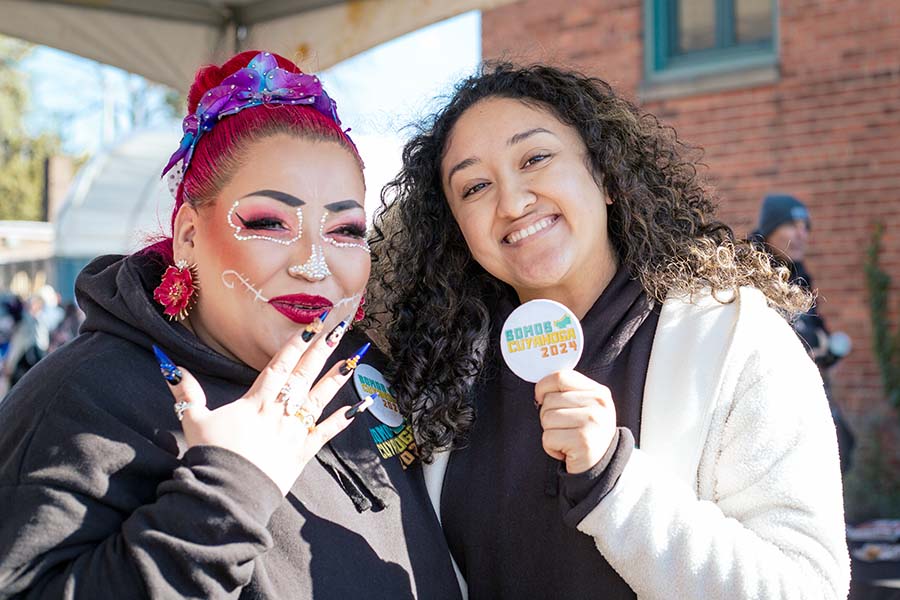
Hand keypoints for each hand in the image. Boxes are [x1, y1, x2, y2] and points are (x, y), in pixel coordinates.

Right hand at [160, 327, 368, 494]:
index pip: (280, 364)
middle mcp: (280, 411)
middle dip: (323, 348)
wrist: (228, 494)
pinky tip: (361, 405)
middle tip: (340, 325)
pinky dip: (345, 419)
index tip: (313, 323)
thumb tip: (169, 365)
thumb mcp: (194, 421)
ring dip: (338, 376)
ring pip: (321, 398)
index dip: (296, 343)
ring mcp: (294, 431)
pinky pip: (328, 432)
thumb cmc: (211, 457)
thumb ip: (186, 392)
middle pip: (304, 373)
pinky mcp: (304, 451)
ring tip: (355, 357)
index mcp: (257, 401)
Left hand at [534, 370, 616, 474]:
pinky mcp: (583, 442)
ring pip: (547, 418)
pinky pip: (548, 438)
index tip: (541, 398)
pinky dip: (550, 447)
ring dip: (549, 432)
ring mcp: (592, 422)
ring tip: (566, 439)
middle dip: (547, 416)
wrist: (601, 465)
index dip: (543, 387)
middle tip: (563, 428)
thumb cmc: (587, 433)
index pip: (560, 377)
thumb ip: (568, 393)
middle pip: (550, 400)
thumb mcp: (586, 407)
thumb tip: (540, 390)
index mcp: (598, 391)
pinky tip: (565, 450)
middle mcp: (598, 404)